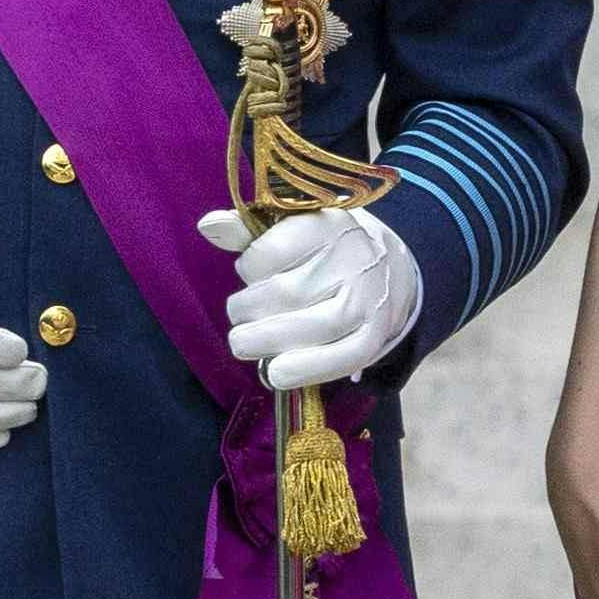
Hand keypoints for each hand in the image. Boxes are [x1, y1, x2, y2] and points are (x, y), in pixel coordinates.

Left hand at [198, 203, 422, 393]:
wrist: (389, 268)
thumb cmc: (322, 249)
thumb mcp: (290, 228)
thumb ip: (247, 231)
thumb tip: (209, 226)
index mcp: (328, 224)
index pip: (274, 250)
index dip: (250, 266)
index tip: (249, 272)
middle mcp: (353, 258)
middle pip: (289, 292)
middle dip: (250, 310)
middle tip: (238, 316)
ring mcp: (369, 298)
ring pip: (317, 326)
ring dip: (270, 341)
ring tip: (244, 344)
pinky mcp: (375, 333)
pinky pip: (345, 357)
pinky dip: (308, 370)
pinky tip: (276, 373)